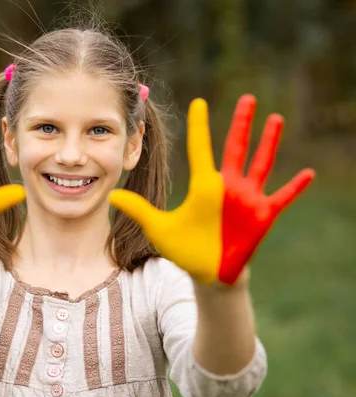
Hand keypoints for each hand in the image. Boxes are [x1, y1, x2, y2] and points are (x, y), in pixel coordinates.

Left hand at [109, 94, 313, 284]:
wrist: (207, 275)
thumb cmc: (185, 250)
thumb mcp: (159, 228)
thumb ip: (138, 210)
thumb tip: (111, 195)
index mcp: (204, 186)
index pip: (201, 148)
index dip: (201, 125)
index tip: (199, 101)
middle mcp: (227, 187)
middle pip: (236, 147)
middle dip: (242, 123)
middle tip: (248, 98)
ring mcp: (247, 200)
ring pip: (262, 163)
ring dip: (269, 142)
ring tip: (276, 119)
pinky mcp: (262, 216)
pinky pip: (283, 198)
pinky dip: (296, 187)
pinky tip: (308, 173)